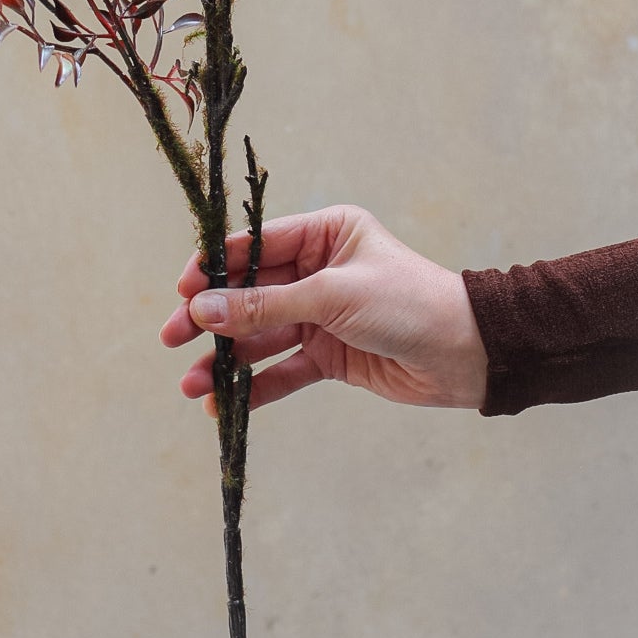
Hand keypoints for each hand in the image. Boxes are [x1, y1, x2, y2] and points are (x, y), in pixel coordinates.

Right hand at [159, 203, 488, 414]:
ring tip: (189, 384)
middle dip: (211, 317)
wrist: (468, 355)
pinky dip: (255, 386)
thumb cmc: (408, 303)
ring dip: (226, 358)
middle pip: (250, 292)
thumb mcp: (333, 297)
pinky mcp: (331, 355)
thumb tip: (204, 309)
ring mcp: (323, 314)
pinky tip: (224, 404)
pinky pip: (283, 368)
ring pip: (261, 334)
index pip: (256, 246)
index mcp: (324, 233)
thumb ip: (266, 305)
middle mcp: (319, 270)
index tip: (181, 292)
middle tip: (169, 338)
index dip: (216, 268)